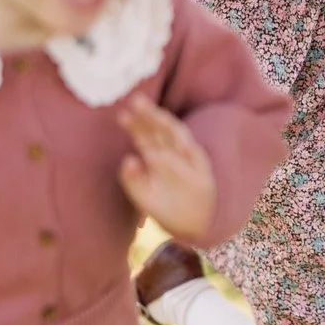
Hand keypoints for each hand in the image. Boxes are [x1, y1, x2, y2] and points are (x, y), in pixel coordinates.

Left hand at [118, 95, 217, 239]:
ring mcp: (186, 159)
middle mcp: (170, 153)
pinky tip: (179, 139)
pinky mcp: (201, 170)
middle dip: (148, 115)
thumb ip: (132, 179)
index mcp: (154, 156)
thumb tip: (128, 160)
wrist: (189, 224)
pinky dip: (188, 147)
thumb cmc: (164, 206)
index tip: (122, 115)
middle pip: (158, 130)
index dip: (134, 125)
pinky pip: (195, 156)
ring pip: (176, 137)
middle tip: (136, 100)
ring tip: (156, 114)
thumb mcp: (142, 195)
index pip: (143, 135)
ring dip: (168, 125)